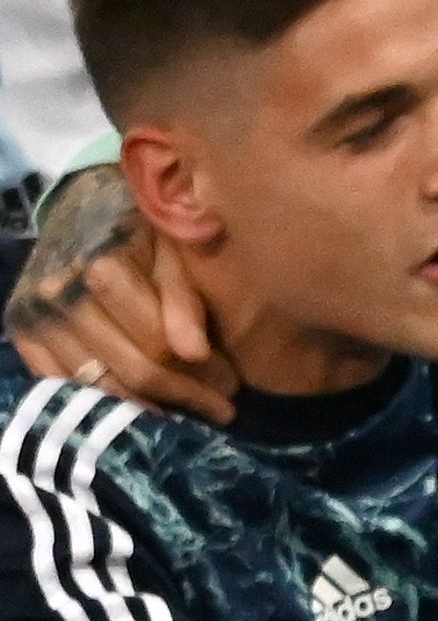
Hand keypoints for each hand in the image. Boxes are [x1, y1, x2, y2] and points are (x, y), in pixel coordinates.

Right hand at [6, 168, 238, 421]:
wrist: (80, 206)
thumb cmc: (140, 231)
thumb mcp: (173, 253)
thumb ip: (184, 301)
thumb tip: (194, 353)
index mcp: (99, 267)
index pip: (157, 343)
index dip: (201, 373)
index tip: (233, 387)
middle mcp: (59, 294)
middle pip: (130, 369)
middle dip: (184, 396)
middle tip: (221, 409)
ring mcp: (35, 316)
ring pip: (100, 387)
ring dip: (149, 407)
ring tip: (187, 413)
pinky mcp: (21, 332)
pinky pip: (62, 385)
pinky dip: (103, 403)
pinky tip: (139, 407)